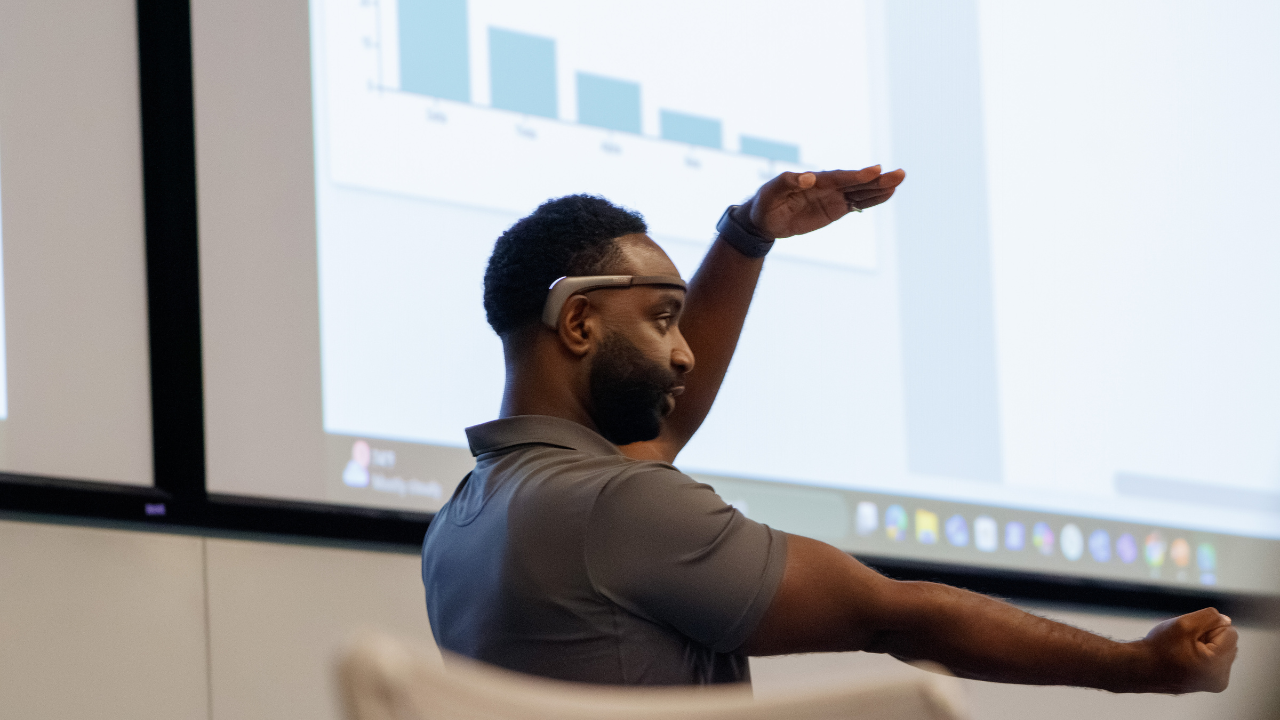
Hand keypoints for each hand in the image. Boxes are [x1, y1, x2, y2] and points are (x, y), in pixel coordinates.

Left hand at [738, 165, 905, 239]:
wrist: (764, 219)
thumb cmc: (766, 202)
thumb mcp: (771, 191)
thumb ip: (788, 182)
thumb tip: (807, 178)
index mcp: (814, 180)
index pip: (839, 177)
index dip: (856, 175)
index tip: (874, 172)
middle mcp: (827, 186)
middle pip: (856, 182)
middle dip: (877, 179)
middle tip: (899, 174)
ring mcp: (833, 197)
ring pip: (861, 192)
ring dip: (879, 188)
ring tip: (898, 181)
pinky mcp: (836, 209)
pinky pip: (857, 204)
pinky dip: (872, 200)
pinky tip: (887, 195)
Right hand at [1133, 607, 1237, 692]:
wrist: (1141, 668)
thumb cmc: (1159, 647)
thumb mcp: (1183, 624)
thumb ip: (1210, 617)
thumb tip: (1227, 621)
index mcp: (1216, 665)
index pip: (1230, 632)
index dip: (1209, 627)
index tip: (1189, 636)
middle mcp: (1221, 678)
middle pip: (1228, 642)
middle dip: (1209, 637)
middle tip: (1185, 643)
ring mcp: (1217, 683)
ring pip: (1223, 651)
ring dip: (1207, 645)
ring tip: (1184, 650)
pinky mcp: (1211, 684)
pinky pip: (1217, 660)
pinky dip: (1205, 655)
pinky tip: (1187, 657)